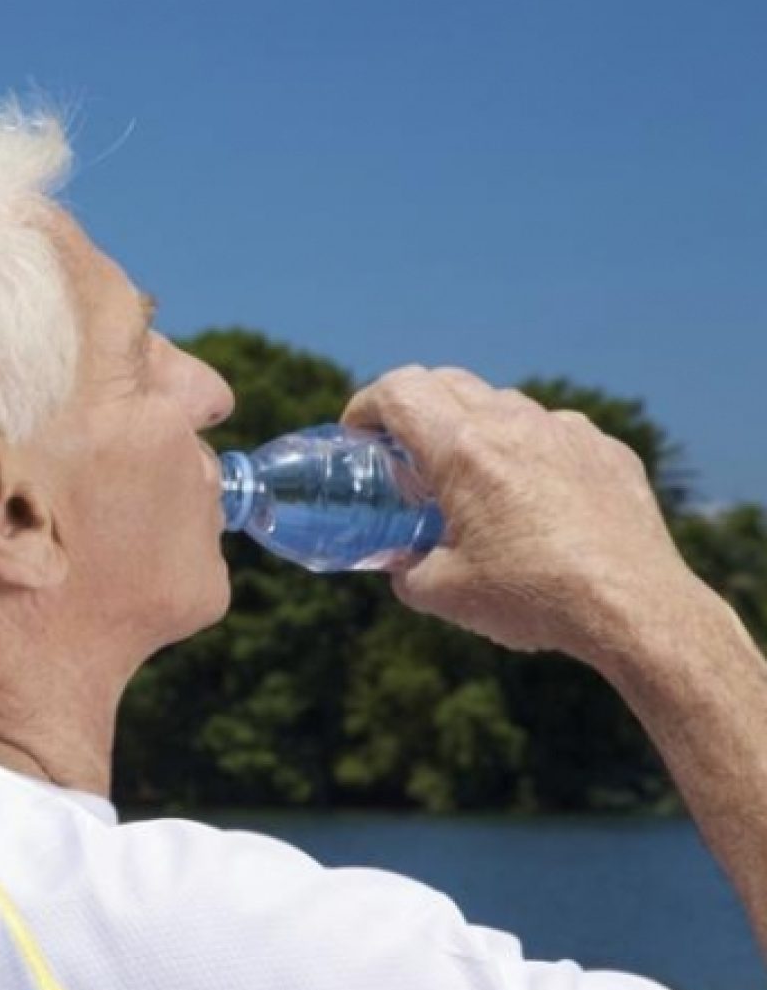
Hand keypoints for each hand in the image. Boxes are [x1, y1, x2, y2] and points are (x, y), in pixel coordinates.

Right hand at [341, 365, 702, 663]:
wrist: (633, 608)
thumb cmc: (534, 598)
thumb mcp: (442, 594)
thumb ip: (406, 570)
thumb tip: (398, 565)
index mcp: (464, 451)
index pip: (400, 391)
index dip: (366, 405)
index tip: (358, 433)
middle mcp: (516, 426)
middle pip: (448, 382)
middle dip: (413, 407)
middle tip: (402, 450)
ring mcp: (567, 433)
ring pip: (504, 403)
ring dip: (473, 425)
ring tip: (470, 477)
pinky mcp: (606, 452)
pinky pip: (555, 432)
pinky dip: (528, 450)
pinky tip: (531, 497)